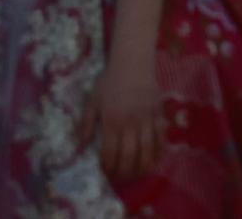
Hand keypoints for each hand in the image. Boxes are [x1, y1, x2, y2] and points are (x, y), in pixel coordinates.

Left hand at [79, 55, 163, 181]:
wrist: (133, 62)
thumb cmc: (110, 81)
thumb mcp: (92, 100)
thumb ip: (85, 124)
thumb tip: (80, 146)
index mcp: (111, 121)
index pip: (109, 153)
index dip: (107, 168)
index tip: (105, 174)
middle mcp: (130, 123)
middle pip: (129, 156)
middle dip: (124, 172)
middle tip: (120, 179)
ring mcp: (147, 120)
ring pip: (147, 150)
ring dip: (142, 167)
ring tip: (137, 175)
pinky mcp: (159, 115)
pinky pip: (161, 138)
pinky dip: (159, 152)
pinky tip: (154, 161)